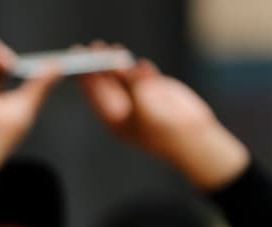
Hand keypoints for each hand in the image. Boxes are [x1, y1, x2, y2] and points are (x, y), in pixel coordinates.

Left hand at [78, 49, 249, 190]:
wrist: (192, 136)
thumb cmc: (163, 130)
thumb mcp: (144, 108)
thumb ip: (133, 86)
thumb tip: (124, 65)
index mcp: (113, 117)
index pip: (95, 94)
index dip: (86, 76)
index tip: (79, 60)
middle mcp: (123, 107)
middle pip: (107, 82)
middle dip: (100, 63)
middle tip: (94, 45)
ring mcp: (139, 97)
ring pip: (125, 76)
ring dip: (120, 61)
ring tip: (114, 47)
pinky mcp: (156, 90)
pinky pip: (145, 75)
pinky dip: (142, 69)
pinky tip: (143, 65)